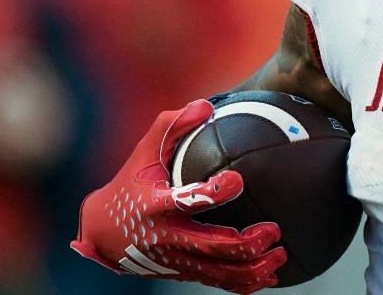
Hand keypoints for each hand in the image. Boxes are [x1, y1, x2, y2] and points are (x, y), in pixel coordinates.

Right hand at [72, 99, 285, 293]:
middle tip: (273, 230)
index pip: (184, 200)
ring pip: (216, 273)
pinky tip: (269, 277)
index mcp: (155, 205)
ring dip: (252, 269)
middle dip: (244, 243)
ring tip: (280, 256)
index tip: (239, 181)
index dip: (212, 194)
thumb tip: (205, 105)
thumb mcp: (143, 152)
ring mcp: (174, 260)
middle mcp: (164, 238)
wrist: (101, 232)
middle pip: (209, 247)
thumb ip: (171, 126)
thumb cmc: (130, 182)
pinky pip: (216, 282)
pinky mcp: (181, 272)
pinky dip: (243, 284)